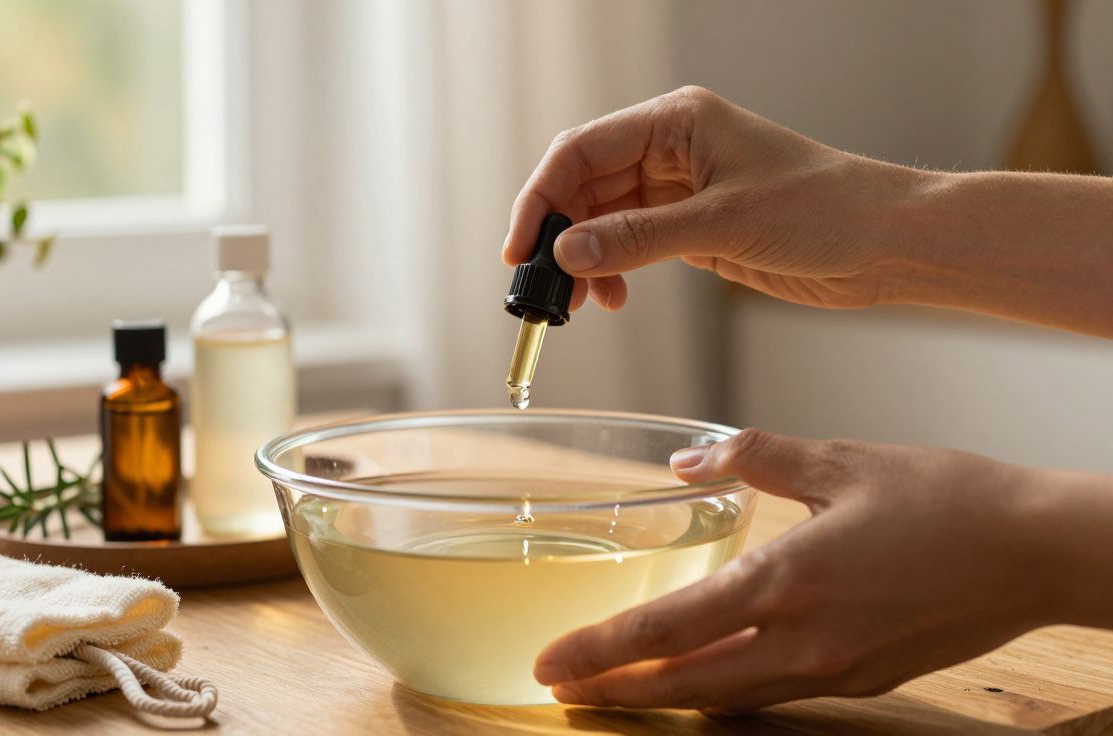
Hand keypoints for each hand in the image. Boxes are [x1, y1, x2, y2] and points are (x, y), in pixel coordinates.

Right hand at [503, 86, 932, 311]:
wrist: (886, 242)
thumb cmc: (825, 208)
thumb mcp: (723, 222)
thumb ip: (637, 237)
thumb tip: (565, 251)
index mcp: (676, 122)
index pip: (581, 151)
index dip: (541, 198)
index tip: (521, 250)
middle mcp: (671, 149)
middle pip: (583, 186)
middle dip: (558, 236)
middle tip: (543, 289)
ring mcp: (679, 190)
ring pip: (601, 220)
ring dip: (581, 260)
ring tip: (577, 305)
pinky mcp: (691, 227)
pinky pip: (628, 245)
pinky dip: (610, 271)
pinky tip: (610, 298)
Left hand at [532, 429, 1110, 710]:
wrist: (1035, 551)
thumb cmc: (943, 498)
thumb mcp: (838, 459)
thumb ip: (752, 456)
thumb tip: (688, 460)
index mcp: (785, 579)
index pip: (666, 629)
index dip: (600, 651)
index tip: (550, 664)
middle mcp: (801, 640)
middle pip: (683, 683)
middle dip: (616, 691)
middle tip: (561, 692)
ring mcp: (833, 671)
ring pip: (726, 698)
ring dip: (665, 698)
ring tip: (617, 690)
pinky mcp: (862, 680)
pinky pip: (773, 696)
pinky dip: (725, 693)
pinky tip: (705, 682)